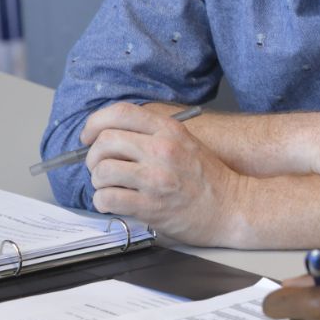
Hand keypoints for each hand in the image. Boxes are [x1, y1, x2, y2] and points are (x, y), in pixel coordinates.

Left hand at [81, 101, 244, 245]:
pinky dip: (103, 201)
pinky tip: (114, 202)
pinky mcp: (150, 206)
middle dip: (93, 156)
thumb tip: (112, 133)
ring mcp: (155, 178)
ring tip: (110, 187)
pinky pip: (107, 199)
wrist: (231, 206)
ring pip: (102, 171)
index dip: (95, 123)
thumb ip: (153, 133)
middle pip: (105, 141)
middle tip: (99, 166)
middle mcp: (161, 150)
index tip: (88, 136)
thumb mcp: (185, 141)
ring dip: (98, 181)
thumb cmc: (208, 177)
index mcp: (169, 130)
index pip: (120, 112)